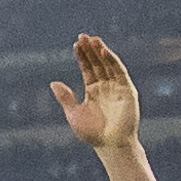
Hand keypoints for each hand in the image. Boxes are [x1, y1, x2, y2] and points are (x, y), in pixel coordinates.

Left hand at [51, 32, 139, 156]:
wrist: (110, 144)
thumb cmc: (92, 133)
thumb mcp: (74, 113)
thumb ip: (66, 97)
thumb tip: (53, 82)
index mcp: (93, 91)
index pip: (87, 69)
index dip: (82, 57)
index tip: (75, 44)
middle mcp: (105, 86)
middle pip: (97, 63)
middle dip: (90, 50)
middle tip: (82, 36)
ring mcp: (117, 87)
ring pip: (108, 65)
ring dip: (101, 51)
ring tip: (92, 39)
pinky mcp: (127, 90)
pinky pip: (120, 72)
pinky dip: (112, 61)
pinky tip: (104, 51)